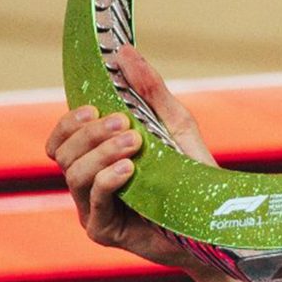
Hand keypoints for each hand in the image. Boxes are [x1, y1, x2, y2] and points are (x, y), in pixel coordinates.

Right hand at [45, 45, 242, 281]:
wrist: (219, 223)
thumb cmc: (194, 175)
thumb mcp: (175, 125)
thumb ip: (149, 90)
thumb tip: (123, 50)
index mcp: (96, 160)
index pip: (61, 139)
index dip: (69, 122)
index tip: (94, 109)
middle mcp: (89, 185)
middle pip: (63, 154)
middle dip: (90, 135)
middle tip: (125, 124)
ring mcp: (93, 211)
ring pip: (74, 175)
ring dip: (101, 153)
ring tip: (134, 144)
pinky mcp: (106, 231)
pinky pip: (94, 202)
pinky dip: (108, 179)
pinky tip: (128, 168)